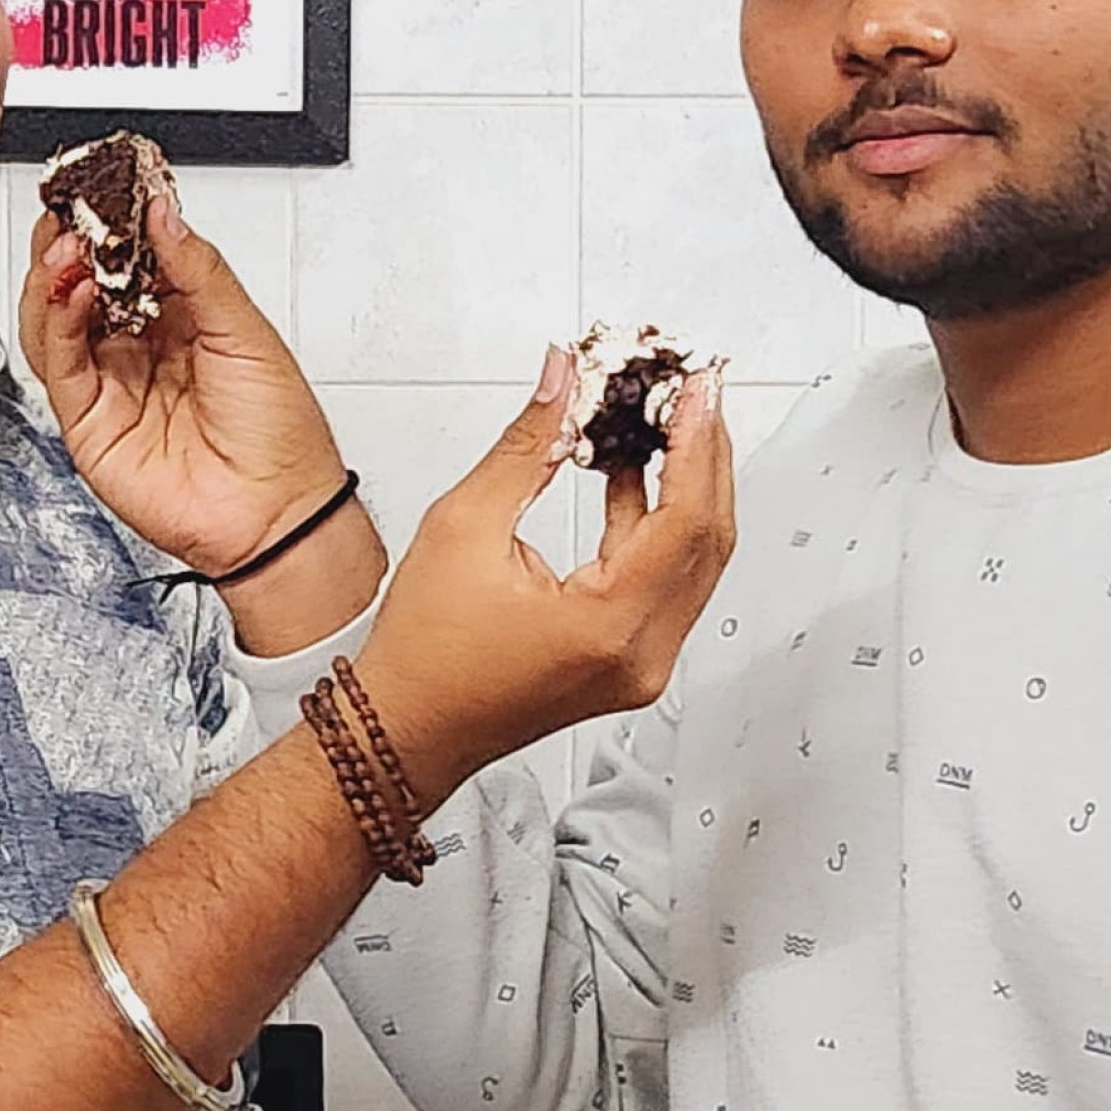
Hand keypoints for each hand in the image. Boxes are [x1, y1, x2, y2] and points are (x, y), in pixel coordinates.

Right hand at [20, 191, 356, 581]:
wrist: (277, 513)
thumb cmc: (281, 435)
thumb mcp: (247, 330)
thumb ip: (198, 269)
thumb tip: (163, 211)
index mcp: (182, 319)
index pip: (130, 257)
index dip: (112, 221)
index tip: (103, 183)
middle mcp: (139, 347)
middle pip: (82, 282)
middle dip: (71, 241)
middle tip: (71, 208)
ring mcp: (110, 383)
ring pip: (55, 318)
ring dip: (54, 275)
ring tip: (68, 246)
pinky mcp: (88, 422)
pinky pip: (57, 364)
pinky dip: (56, 321)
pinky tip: (73, 290)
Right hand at [350, 348, 736, 793]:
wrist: (404, 729)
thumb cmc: (422, 657)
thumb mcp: (465, 526)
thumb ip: (526, 444)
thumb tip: (562, 381)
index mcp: (609, 628)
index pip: (686, 519)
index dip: (697, 442)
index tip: (697, 388)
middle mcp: (640, 656)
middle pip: (707, 538)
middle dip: (703, 454)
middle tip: (691, 391)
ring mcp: (641, 665)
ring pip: (694, 559)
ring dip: (683, 487)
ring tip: (663, 420)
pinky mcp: (629, 663)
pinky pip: (665, 582)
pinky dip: (656, 524)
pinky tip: (630, 476)